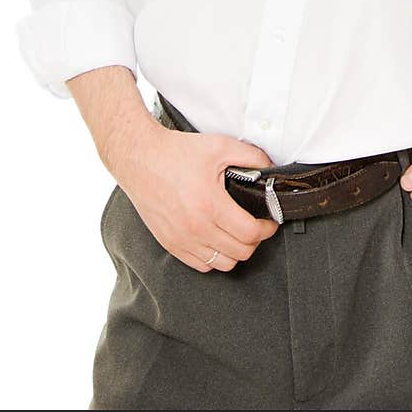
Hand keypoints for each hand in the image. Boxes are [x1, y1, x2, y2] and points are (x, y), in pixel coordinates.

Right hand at [116, 122, 280, 271]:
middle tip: (256, 226)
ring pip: (222, 264)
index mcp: (210, 205)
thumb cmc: (176, 153)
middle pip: (240, 253)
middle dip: (255, 240)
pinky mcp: (170, 244)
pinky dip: (214, 257)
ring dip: (235, 251)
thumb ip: (252, 157)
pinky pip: (201, 265)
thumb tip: (271, 168)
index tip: (269, 222)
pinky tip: (217, 240)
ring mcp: (181, 239)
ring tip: (238, 234)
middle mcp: (195, 228)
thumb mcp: (220, 146)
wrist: (140, 158)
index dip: (267, 229)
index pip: (250, 234)